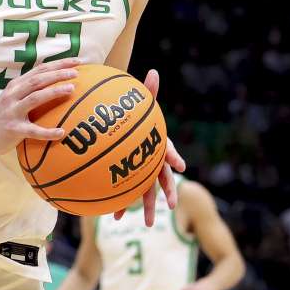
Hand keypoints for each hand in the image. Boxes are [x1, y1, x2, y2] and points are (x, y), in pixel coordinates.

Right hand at [0, 58, 80, 158]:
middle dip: (58, 73)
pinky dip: (48, 131)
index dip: (58, 64)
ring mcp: (12, 111)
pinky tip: (61, 132)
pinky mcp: (13, 129)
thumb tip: (55, 84)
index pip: (39, 70)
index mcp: (16, 86)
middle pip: (38, 80)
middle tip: (76, 72)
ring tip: (71, 89)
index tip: (77, 61)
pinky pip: (33, 130)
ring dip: (54, 91)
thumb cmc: (1, 117)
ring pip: (35, 98)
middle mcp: (13, 95)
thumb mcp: (12, 98)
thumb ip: (29, 90)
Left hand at [113, 70, 184, 226]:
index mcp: (156, 146)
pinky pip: (120, 191)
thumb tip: (153, 71)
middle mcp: (149, 162)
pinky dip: (115, 201)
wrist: (121, 126)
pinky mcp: (123, 177)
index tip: (180, 167)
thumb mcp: (139, 104)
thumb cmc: (133, 117)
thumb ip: (147, 91)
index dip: (174, 158)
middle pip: (158, 179)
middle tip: (169, 208)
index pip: (167, 153)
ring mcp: (137, 171)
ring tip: (125, 218)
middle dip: (163, 194)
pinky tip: (109, 215)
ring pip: (139, 191)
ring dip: (135, 205)